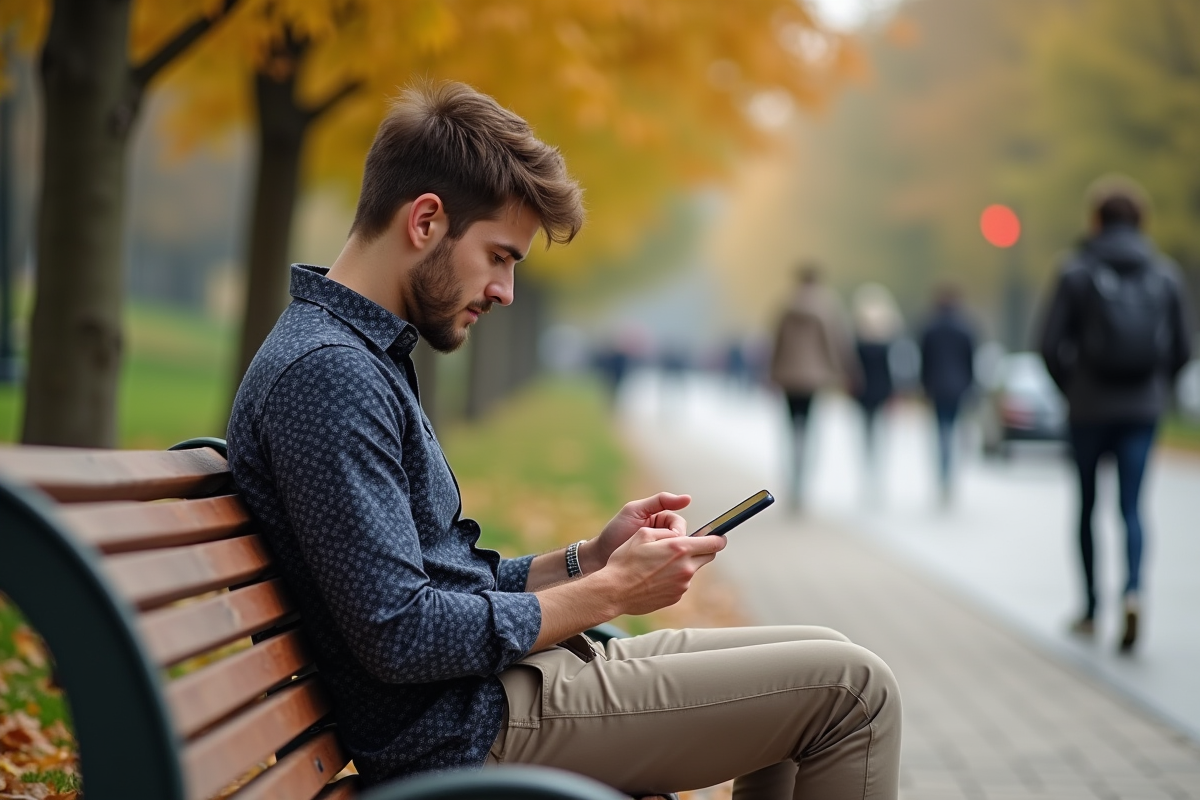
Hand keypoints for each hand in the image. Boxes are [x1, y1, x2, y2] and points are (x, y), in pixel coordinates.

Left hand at [583, 492, 691, 572]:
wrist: (600, 557)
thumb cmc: (615, 531)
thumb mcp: (635, 511)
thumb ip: (659, 501)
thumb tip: (688, 498)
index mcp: (661, 520)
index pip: (679, 524)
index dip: (676, 532)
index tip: (669, 539)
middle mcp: (663, 535)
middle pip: (682, 539)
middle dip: (674, 546)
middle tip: (660, 551)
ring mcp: (661, 552)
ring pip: (679, 554)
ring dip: (672, 558)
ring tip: (657, 562)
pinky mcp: (660, 567)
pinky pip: (673, 567)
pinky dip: (669, 568)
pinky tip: (660, 570)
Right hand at [601, 526, 725, 615]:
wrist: (614, 591)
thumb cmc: (625, 561)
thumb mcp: (643, 534)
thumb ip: (667, 532)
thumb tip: (681, 534)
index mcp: (679, 549)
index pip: (713, 543)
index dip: (718, 538)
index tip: (718, 536)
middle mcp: (685, 568)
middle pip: (708, 557)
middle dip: (703, 549)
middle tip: (688, 546)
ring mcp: (682, 586)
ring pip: (692, 570)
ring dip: (683, 564)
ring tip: (659, 564)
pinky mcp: (675, 597)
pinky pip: (680, 583)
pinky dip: (673, 578)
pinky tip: (655, 577)